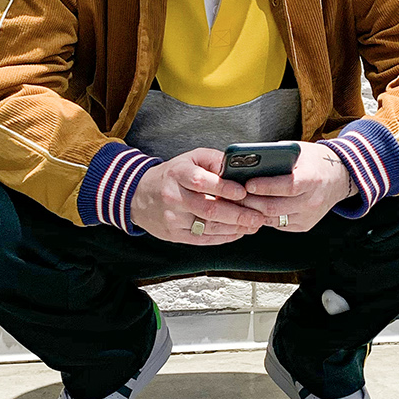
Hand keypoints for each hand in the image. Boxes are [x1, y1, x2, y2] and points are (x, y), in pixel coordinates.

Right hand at [129, 148, 264, 245]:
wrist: (139, 196)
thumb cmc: (172, 175)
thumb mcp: (190, 158)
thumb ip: (214, 161)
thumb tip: (239, 167)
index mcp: (178, 174)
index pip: (201, 182)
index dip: (224, 188)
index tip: (244, 192)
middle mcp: (173, 197)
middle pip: (208, 209)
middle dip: (237, 214)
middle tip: (258, 216)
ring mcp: (172, 218)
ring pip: (207, 227)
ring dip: (234, 228)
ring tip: (253, 224)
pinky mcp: (174, 235)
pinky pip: (202, 239)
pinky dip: (223, 237)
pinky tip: (237, 233)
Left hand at [239, 142, 352, 232]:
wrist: (340, 177)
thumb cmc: (314, 161)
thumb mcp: (298, 152)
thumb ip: (277, 157)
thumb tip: (248, 163)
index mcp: (312, 179)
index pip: (287, 186)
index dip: (265, 186)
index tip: (247, 183)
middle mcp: (312, 201)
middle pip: (275, 207)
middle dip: (250, 202)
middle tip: (233, 195)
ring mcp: (309, 216)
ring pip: (273, 219)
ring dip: (253, 212)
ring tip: (237, 203)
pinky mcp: (304, 225)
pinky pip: (278, 224)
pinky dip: (263, 217)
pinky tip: (251, 209)